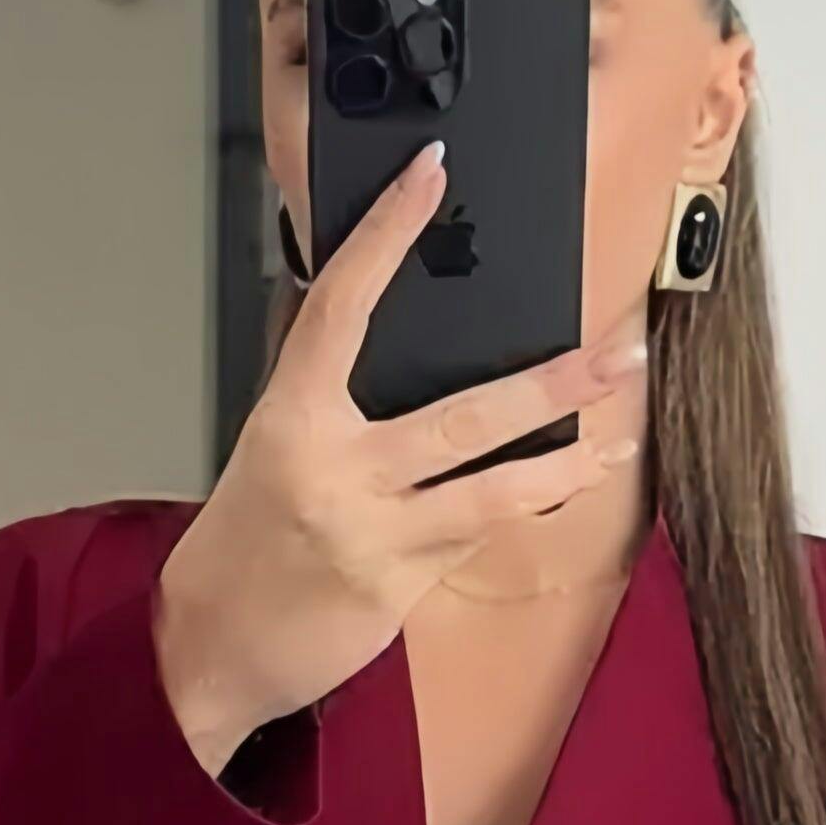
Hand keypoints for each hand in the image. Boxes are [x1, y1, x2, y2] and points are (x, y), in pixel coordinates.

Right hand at [152, 136, 648, 775]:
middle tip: (612, 353)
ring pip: (489, 492)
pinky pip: (473, 539)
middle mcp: (332, 468)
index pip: (341, 305)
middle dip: (547, 384)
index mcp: (289, 416)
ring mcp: (370, 532)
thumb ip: (334, 403)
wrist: (210, 648)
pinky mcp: (397, 588)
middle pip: (460, 415)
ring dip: (562, 462)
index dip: (385, 234)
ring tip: (615, 436)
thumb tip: (407, 346)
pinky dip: (516, 511)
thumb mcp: (273, 452)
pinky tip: (561, 487)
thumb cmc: (244, 543)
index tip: (428, 176)